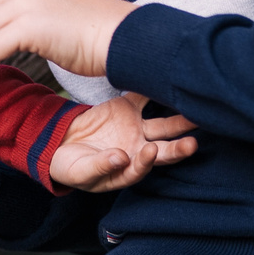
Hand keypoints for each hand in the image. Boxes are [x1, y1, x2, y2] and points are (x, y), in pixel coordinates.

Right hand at [49, 93, 199, 192]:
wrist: (58, 143)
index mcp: (127, 170)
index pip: (142, 167)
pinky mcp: (128, 109)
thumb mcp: (80, 171)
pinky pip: (143, 98)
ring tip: (194, 114)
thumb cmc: (70, 166)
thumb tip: (121, 159)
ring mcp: (136, 129)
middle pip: (163, 151)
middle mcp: (137, 150)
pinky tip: (165, 83)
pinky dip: (153, 90)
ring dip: (179, 121)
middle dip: (179, 149)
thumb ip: (100, 166)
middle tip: (192, 144)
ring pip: (162, 126)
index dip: (147, 161)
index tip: (149, 150)